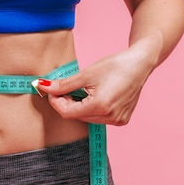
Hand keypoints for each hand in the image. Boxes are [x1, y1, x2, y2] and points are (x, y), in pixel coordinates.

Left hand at [37, 45, 155, 125]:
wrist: (140, 64)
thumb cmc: (115, 66)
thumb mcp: (86, 74)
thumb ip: (63, 85)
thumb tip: (43, 86)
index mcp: (101, 106)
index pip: (67, 113)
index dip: (56, 102)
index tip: (51, 90)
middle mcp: (110, 117)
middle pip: (77, 116)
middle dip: (67, 103)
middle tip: (64, 88)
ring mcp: (117, 120)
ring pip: (86, 118)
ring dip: (79, 106)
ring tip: (83, 89)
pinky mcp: (121, 119)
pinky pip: (98, 118)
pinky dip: (91, 108)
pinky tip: (96, 95)